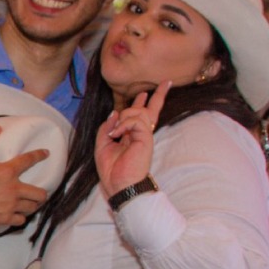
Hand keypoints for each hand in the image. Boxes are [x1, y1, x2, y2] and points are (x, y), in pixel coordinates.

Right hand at [0, 127, 50, 228]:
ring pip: (32, 208)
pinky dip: (20, 218)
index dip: (39, 155)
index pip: (29, 160)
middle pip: (40, 194)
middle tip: (38, 193)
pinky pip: (21, 220)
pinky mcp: (3, 218)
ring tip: (29, 204)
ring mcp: (9, 205)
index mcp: (7, 171)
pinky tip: (17, 215)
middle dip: (42, 193)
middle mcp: (12, 189)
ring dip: (32, 205)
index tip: (45, 154)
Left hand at [95, 81, 169, 198]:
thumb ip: (107, 127)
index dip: (145, 102)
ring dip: (123, 117)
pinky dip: (123, 124)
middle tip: (165, 83)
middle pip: (152, 110)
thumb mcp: (102, 144)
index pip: (141, 115)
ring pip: (138, 112)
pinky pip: (136, 120)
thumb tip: (115, 112)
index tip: (147, 91)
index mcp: (132, 135)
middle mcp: (141, 134)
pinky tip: (116, 134)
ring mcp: (144, 136)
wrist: (118, 184)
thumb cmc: (111, 169)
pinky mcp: (146, 138)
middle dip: (158, 95)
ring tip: (114, 132)